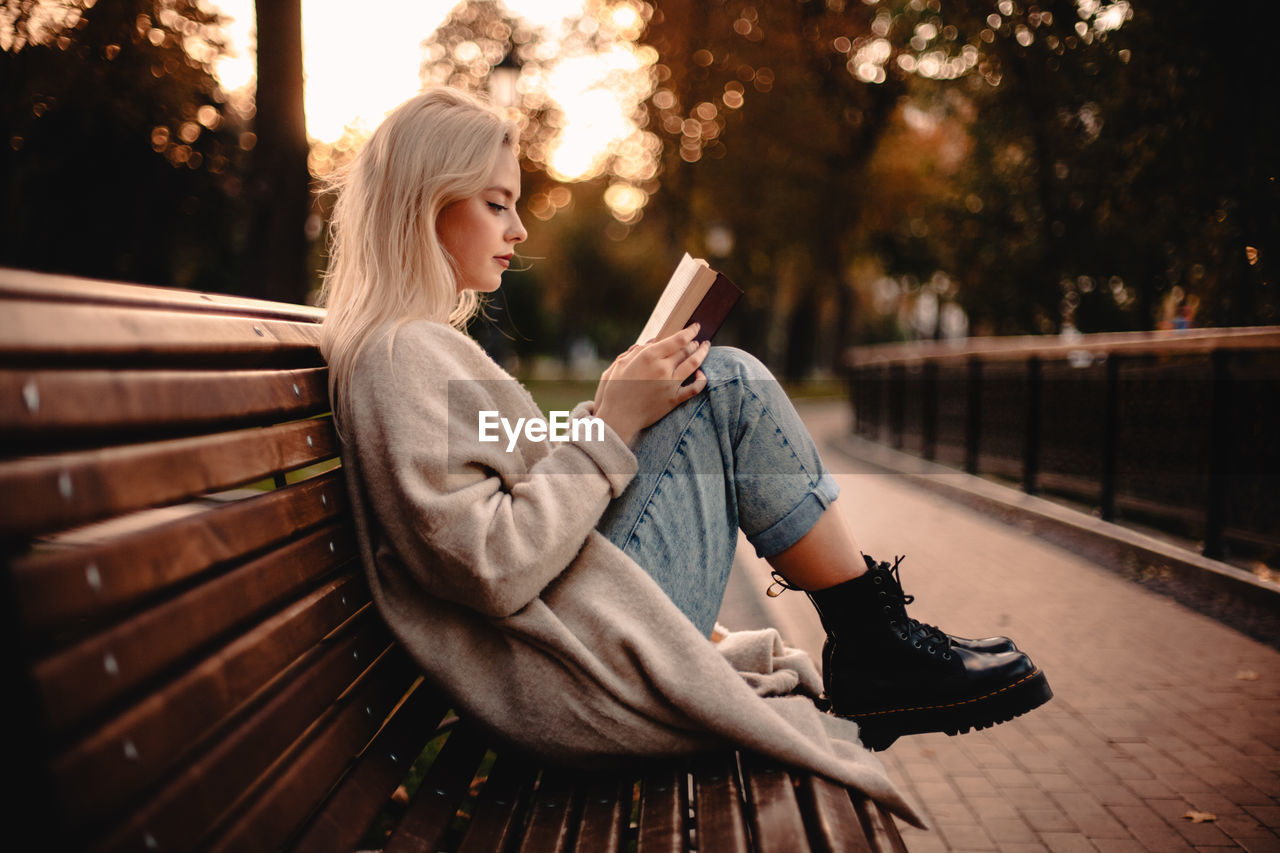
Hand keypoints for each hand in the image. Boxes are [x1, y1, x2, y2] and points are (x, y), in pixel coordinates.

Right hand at [593, 324, 709, 444]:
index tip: (696, 327)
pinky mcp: (674, 399)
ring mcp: (670, 384)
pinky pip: (695, 388)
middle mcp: (662, 368)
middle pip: (686, 350)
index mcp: (649, 356)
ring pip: (694, 364)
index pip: (678, 339)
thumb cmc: (614, 390)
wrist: (618, 417)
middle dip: (693, 343)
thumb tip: (652, 342)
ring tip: (705, 348)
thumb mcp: (620, 364)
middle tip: (696, 340)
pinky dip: (701, 379)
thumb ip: (636, 351)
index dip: (690, 331)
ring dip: (702, 353)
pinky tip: (702, 374)